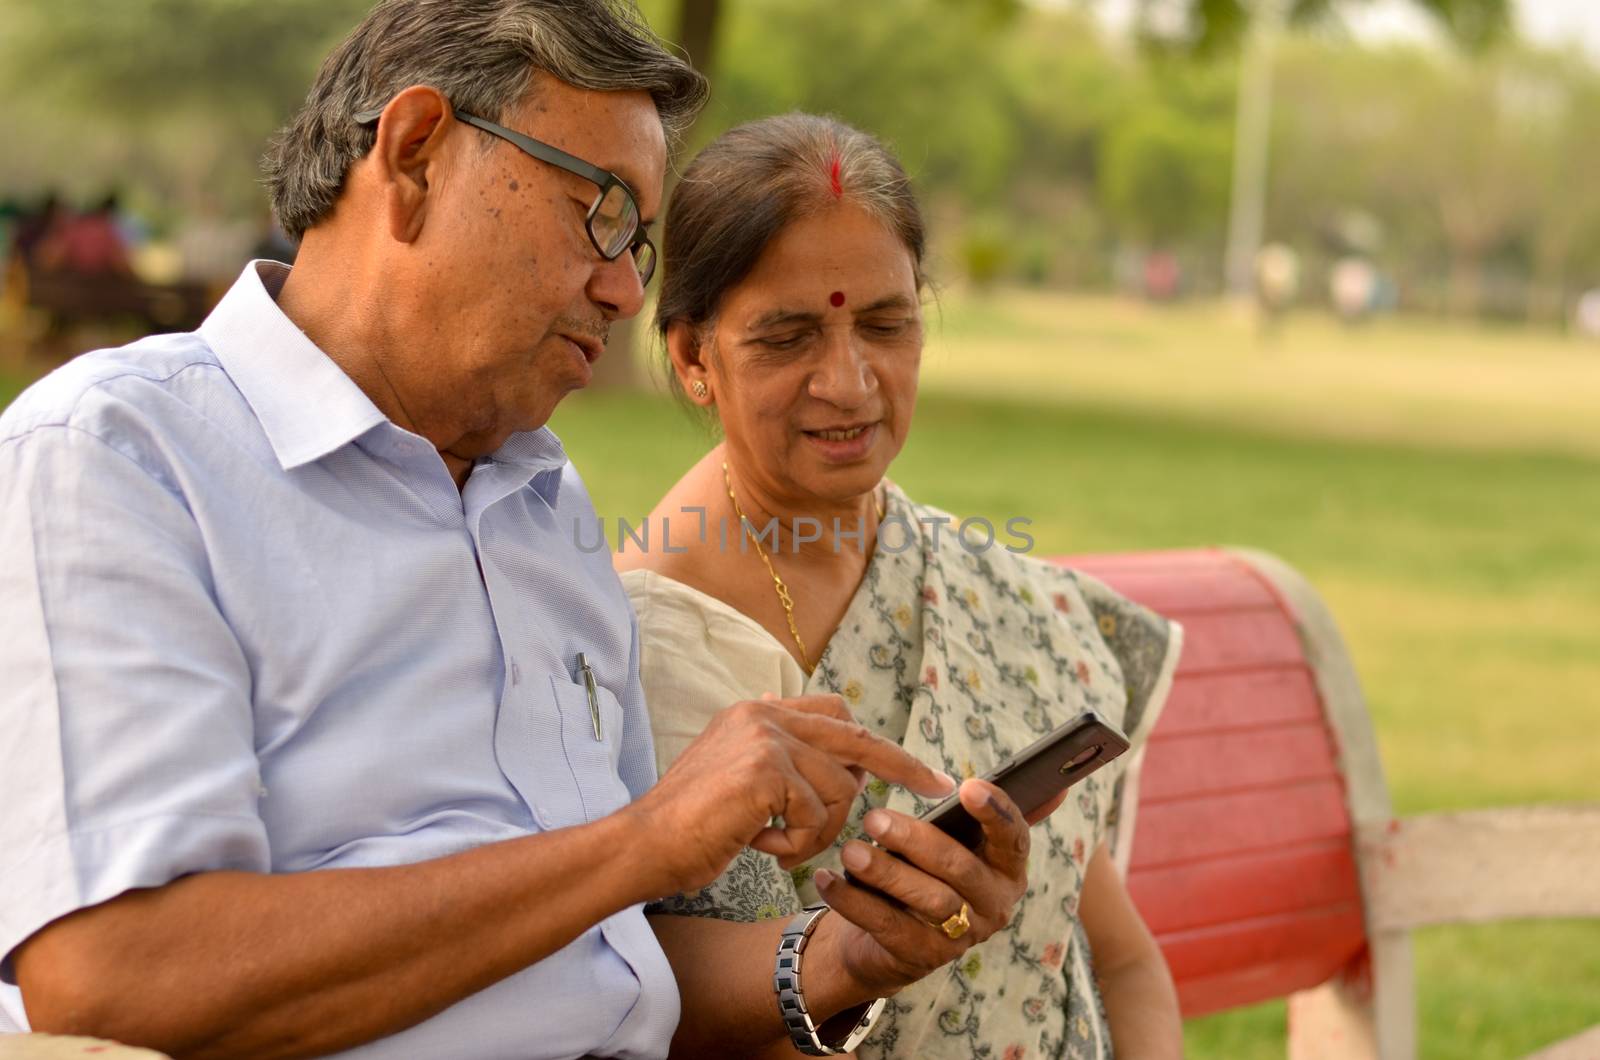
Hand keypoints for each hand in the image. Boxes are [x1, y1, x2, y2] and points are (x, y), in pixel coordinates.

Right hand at [628, 694, 955, 895]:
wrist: (642, 845)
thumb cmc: (691, 827)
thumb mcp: (743, 782)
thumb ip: (785, 764)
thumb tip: (846, 767)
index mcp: (759, 712)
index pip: (838, 714)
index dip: (876, 743)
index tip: (913, 767)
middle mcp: (764, 715)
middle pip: (857, 738)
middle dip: (903, 765)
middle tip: (935, 785)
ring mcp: (765, 738)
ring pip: (839, 790)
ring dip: (818, 832)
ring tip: (778, 846)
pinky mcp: (766, 770)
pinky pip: (815, 817)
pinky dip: (795, 846)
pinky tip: (759, 848)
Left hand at [811, 778, 1031, 996]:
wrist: (893, 937)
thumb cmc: (930, 870)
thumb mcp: (961, 840)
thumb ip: (996, 813)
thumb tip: (1060, 784)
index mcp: (1008, 868)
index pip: (1014, 838)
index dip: (995, 813)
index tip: (968, 786)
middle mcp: (993, 905)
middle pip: (960, 869)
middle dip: (916, 841)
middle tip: (875, 818)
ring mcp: (960, 937)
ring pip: (926, 901)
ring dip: (883, 873)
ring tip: (849, 850)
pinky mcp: (922, 959)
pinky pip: (887, 927)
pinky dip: (853, 901)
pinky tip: (827, 878)